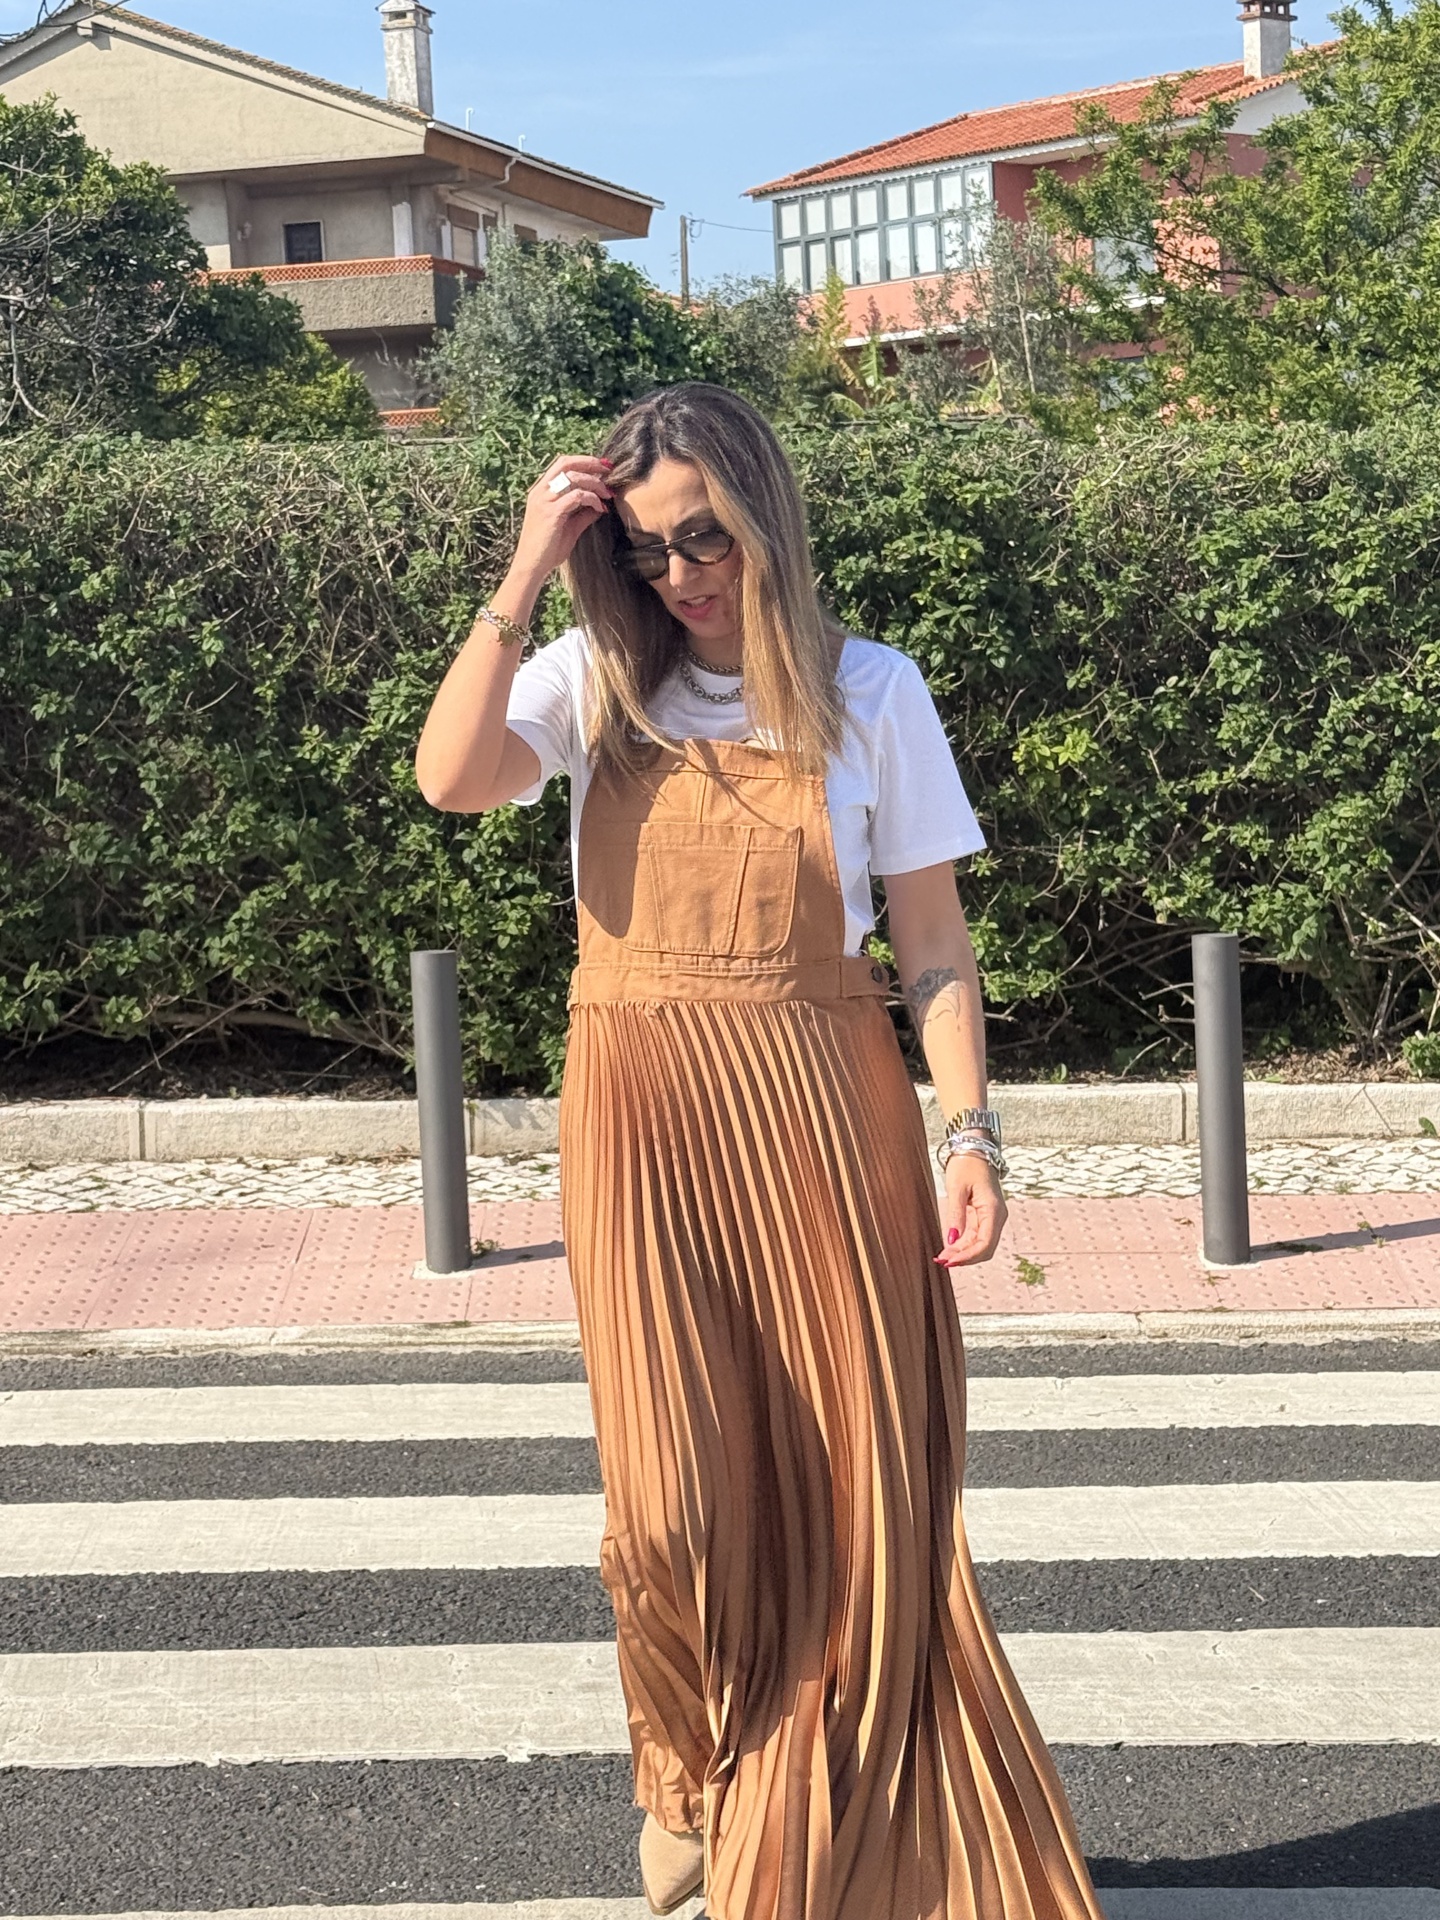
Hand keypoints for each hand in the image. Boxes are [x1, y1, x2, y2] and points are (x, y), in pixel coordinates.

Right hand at [510, 455, 613, 584]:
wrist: (532, 565)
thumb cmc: (547, 548)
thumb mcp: (569, 527)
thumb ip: (583, 514)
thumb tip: (600, 506)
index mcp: (541, 491)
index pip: (562, 464)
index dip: (583, 461)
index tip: (602, 467)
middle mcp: (540, 491)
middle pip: (566, 463)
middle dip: (590, 463)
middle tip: (609, 470)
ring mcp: (544, 501)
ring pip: (573, 477)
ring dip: (594, 483)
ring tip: (607, 494)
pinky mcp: (551, 512)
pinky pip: (577, 496)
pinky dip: (592, 499)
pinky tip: (599, 508)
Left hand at [934, 1152, 1007, 1267]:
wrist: (974, 1150)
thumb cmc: (966, 1165)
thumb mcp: (957, 1189)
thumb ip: (955, 1215)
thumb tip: (951, 1240)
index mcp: (994, 1210)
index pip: (985, 1244)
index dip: (968, 1257)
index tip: (949, 1261)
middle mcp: (997, 1217)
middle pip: (985, 1249)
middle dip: (965, 1258)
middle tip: (942, 1262)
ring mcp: (992, 1218)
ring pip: (981, 1245)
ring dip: (963, 1254)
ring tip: (942, 1257)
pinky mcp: (985, 1216)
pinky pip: (977, 1237)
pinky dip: (964, 1245)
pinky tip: (949, 1249)